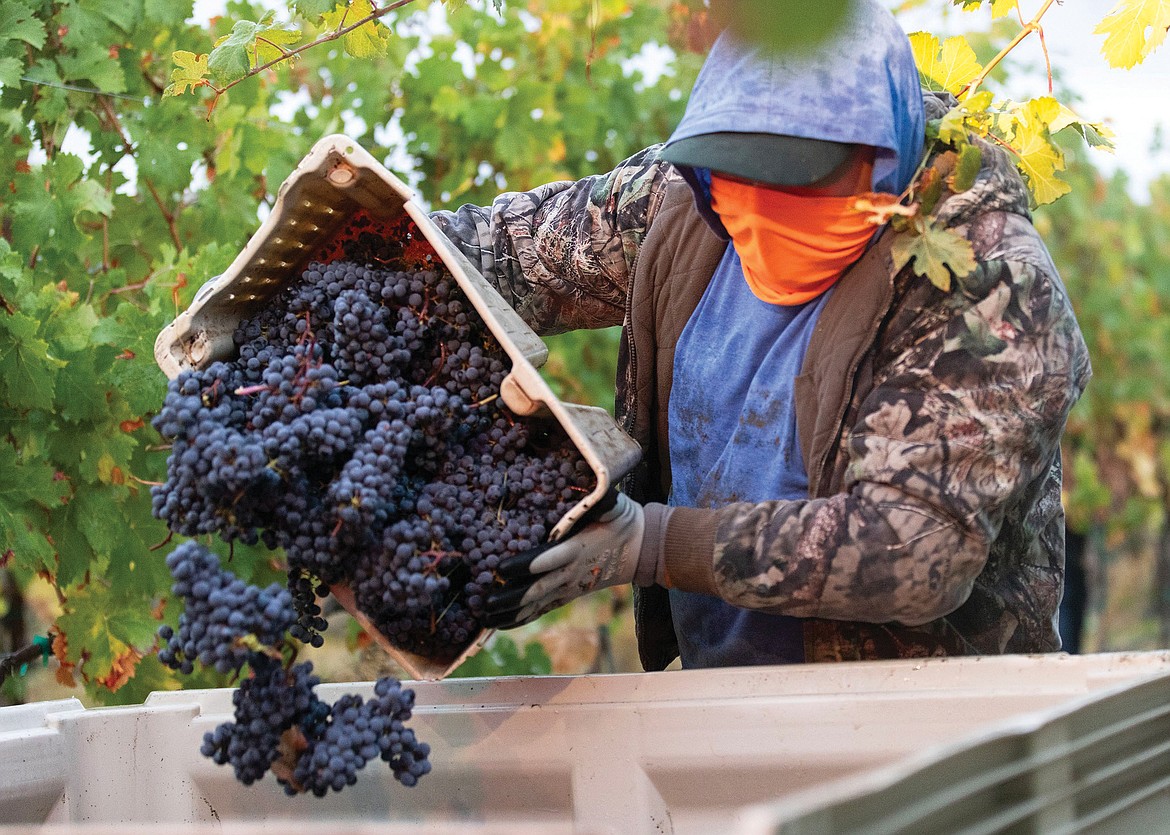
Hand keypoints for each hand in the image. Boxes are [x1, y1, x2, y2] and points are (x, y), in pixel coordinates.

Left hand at [482, 491, 645, 628]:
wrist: (642, 551)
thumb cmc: (624, 523)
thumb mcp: (615, 506)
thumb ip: (603, 498)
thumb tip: (596, 481)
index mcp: (578, 551)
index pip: (548, 560)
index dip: (526, 565)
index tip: (501, 568)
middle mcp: (570, 574)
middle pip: (536, 590)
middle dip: (510, 597)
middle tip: (484, 602)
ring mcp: (568, 588)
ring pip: (536, 605)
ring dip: (510, 613)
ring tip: (484, 617)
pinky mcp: (567, 596)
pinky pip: (542, 610)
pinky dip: (521, 618)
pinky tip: (500, 624)